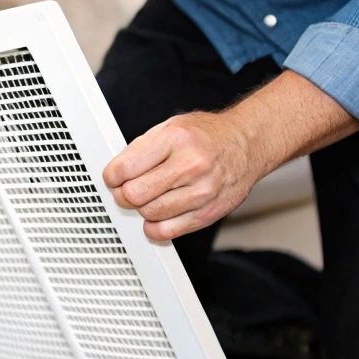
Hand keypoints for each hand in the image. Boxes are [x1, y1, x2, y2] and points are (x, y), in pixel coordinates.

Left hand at [103, 111, 265, 241]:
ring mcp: (202, 191)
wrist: (246, 144)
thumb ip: (142, 148)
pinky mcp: (209, 212)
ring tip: (149, 197)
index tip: (113, 178)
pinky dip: (156, 227)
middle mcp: (190, 165)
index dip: (112, 176)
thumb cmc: (207, 135)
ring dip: (142, 209)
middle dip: (124, 194)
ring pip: (150, 214)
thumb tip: (116, 172)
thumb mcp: (171, 126)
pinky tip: (158, 215)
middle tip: (127, 190)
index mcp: (175, 139)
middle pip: (135, 194)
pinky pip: (169, 231)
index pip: (125, 168)